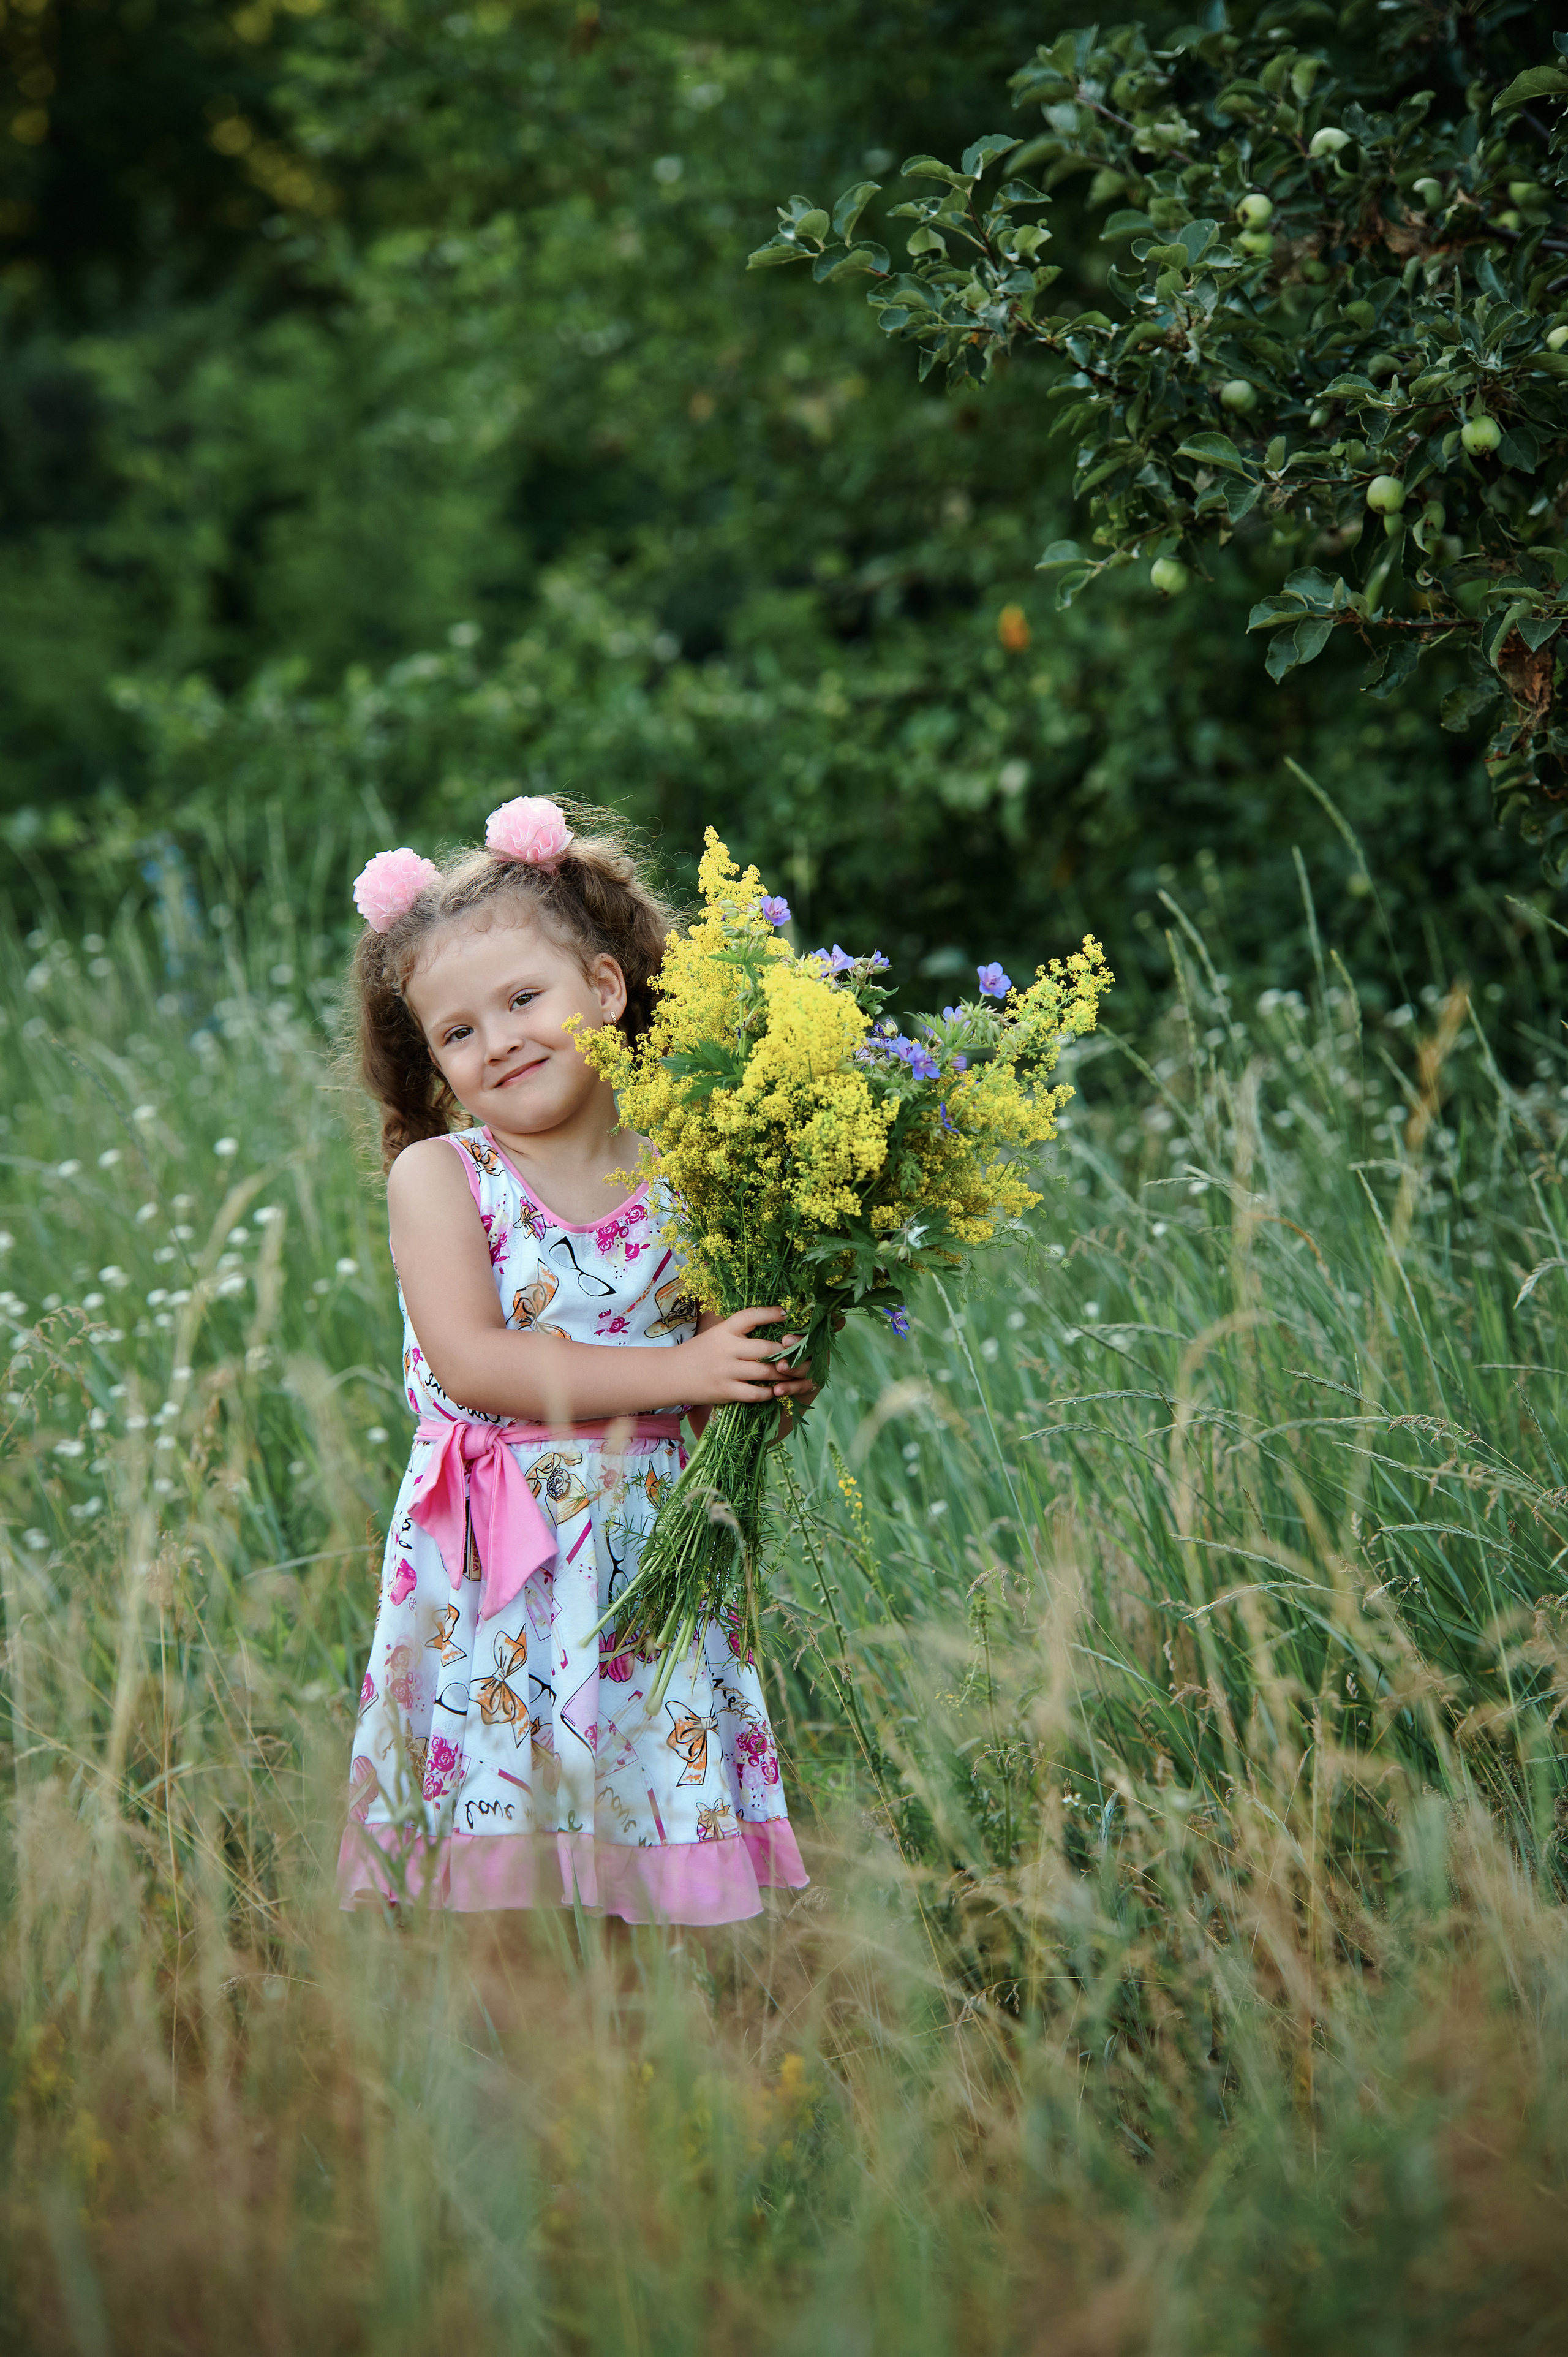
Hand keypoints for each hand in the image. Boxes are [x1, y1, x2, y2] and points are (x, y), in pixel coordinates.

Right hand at [681, 1308, 814, 1405]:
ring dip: (784, 1374)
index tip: (787, 1314)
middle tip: (801, 1355)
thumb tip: (774, 1325)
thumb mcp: (716, 1335)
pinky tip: (774, 1390)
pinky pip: (755, 1393)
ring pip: (766, 1372)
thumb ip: (740, 1331)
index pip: (751, 1316)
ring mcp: (726, 1371)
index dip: (771, 1314)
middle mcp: (727, 1348)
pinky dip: (769, 1393)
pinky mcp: (725, 1391)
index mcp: (725, 1330)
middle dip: (788, 1353)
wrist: (671, 1375)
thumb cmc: (698, 1353)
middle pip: (768, 1349)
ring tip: (792, 1373)